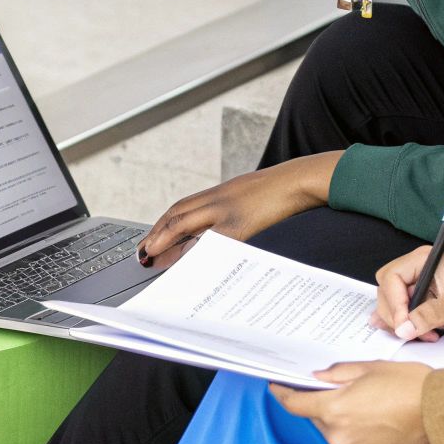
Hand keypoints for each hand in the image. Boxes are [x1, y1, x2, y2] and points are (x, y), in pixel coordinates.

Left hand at [135, 152, 342, 268]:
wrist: (301, 180)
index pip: (182, 208)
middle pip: (177, 215)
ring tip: (151, 256)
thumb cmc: (281, 192)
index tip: (150, 240)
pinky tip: (183, 263)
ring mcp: (226, 210)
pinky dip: (193, 251)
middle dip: (156, 235)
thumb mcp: (251, 198)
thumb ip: (233, 211)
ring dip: (164, 240)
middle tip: (142, 253)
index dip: (162, 225)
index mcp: (221, 193)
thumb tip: (219, 235)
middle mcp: (217, 199)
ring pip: (184, 223)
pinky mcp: (238, 224)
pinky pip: (207, 241)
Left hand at [270, 361, 431, 443]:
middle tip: (347, 390)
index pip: (295, 405)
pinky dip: (366, 436)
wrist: (442, 409)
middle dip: (327, 404)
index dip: (283, 393)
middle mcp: (341, 437)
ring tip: (374, 406)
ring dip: (348, 421)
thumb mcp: (368, 368)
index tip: (276, 387)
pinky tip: (384, 422)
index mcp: (334, 410)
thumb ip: (336, 374)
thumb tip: (317, 378)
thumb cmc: (408, 383)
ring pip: (341, 435)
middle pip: (321, 419)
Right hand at [373, 249, 443, 340]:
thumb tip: (404, 326)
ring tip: (423, 335)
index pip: (391, 278)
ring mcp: (422, 284)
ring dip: (402, 323)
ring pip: (393, 304)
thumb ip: (431, 314)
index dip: (393, 302)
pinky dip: (407, 325)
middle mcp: (420, 269)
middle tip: (410, 333)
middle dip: (395, 315)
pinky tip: (419, 334)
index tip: (403, 324)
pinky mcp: (425, 299)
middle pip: (387, 291)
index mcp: (425, 260)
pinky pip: (404, 312)